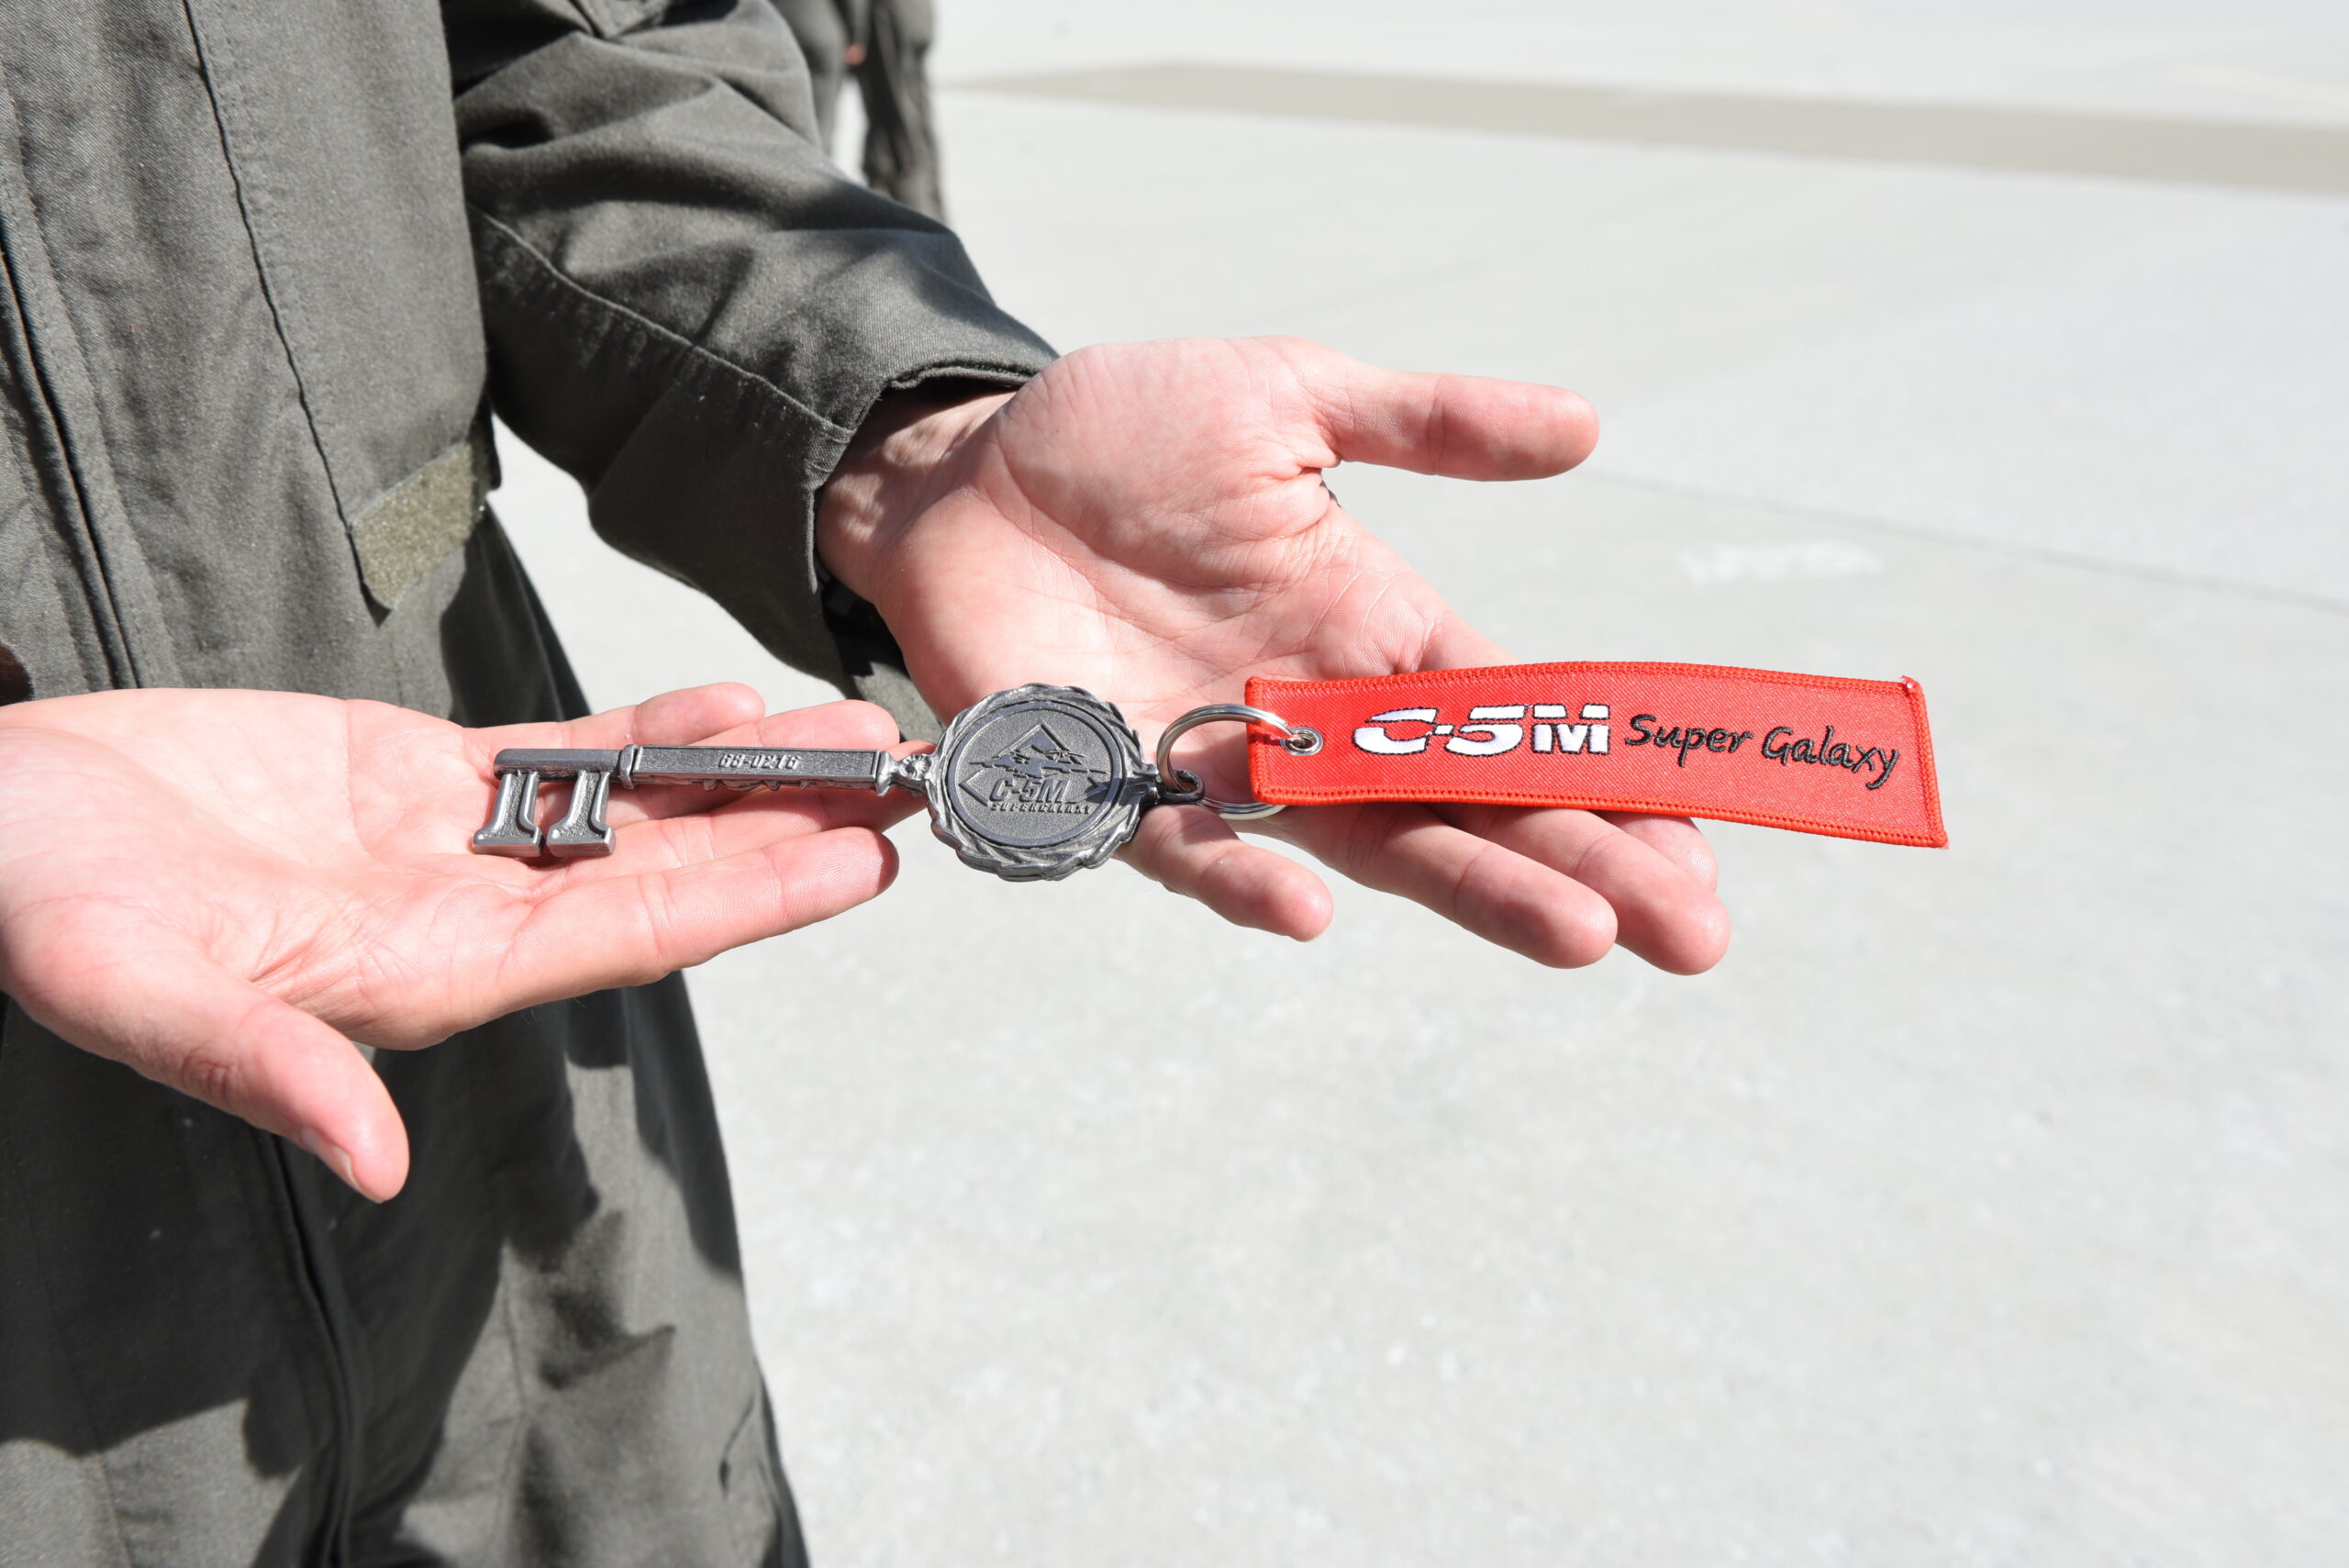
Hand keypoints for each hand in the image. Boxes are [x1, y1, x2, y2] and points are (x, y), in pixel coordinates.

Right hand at [0, 685, 916, 1198]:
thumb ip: (255, 1068)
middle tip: (911, 786)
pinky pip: (561, 752)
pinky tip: (731, 708)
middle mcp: (464, 919)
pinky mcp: (414, 779)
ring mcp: (447, 846)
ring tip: (856, 735)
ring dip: (742, 775)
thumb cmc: (42, 907)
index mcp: (426, 977)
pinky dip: (649, 730)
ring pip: (630, 809)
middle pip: (662, 874)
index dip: (748, 899)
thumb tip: (369, 1165)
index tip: (859, 863)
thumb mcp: (131, 989)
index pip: (626, 938)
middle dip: (786, 831)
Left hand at [819, 337, 1730, 970]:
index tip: (1705, 835)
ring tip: (1576, 935)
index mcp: (1371, 629)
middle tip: (1692, 935)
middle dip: (1583, 865)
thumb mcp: (1291, 400)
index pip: (1515, 715)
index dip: (1606, 774)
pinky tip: (1312, 909)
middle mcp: (1315, 716)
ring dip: (1470, 890)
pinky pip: (1182, 847)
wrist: (964, 466)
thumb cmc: (1123, 435)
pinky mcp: (1105, 784)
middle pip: (1470, 804)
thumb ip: (1427, 424)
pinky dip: (1241, 878)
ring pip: (1366, 845)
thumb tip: (1586, 425)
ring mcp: (1219, 762)